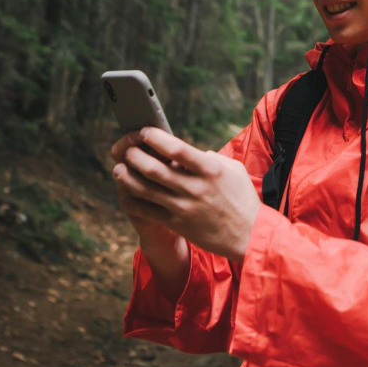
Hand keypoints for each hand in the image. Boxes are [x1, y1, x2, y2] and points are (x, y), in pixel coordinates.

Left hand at [111, 126, 260, 262]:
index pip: (177, 150)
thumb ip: (210, 158)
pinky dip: (132, 200)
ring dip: (127, 177)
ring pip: (145, 190)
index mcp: (210, 170)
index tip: (144, 131)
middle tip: (128, 149)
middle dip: (135, 156)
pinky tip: (126, 193)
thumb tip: (189, 153)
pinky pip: (147, 211)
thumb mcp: (233, 170)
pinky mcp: (177, 224)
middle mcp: (195, 188)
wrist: (249, 235)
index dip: (156, 138)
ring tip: (119, 168)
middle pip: (154, 169)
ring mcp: (184, 207)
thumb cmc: (242, 198)